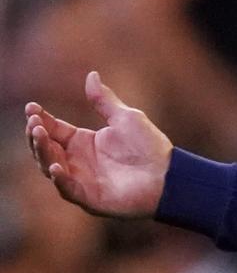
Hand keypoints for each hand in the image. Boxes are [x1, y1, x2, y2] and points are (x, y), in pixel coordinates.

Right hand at [24, 71, 172, 218]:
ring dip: (42, 152)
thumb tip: (91, 75)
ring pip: (50, 167)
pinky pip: (68, 189)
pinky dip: (60, 179)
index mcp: (83, 142)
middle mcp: (78, 161)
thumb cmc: (149, 146)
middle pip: (46, 148)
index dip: (40, 119)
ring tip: (40, 134)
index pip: (54, 130)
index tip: (31, 107)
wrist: (169, 174)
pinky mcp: (90, 197)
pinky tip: (55, 167)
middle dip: (36, 135)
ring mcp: (81, 180)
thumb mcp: (125, 118)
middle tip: (34, 121)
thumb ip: (104, 100)